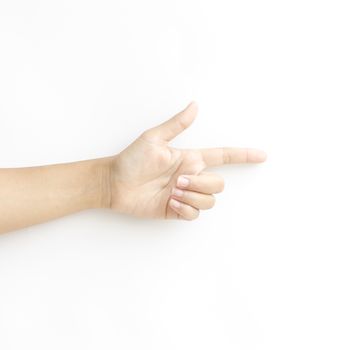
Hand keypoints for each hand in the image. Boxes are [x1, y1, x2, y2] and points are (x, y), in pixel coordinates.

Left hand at [106, 102, 265, 219]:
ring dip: (192, 196)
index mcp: (190, 159)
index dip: (243, 155)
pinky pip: (196, 213)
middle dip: (201, 183)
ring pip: (210, 200)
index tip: (262, 155)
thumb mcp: (154, 138)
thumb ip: (176, 124)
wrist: (115, 184)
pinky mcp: (178, 210)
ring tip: (172, 192)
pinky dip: (186, 209)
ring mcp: (186, 194)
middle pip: (219, 184)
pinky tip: (171, 203)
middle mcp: (191, 177)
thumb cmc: (132, 159)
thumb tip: (194, 105)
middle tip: (177, 181)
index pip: (223, 156)